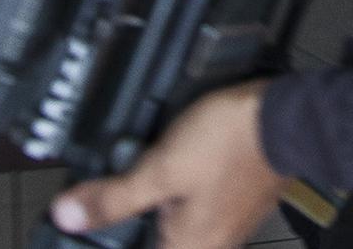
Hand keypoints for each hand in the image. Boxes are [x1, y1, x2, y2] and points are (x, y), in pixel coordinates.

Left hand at [50, 80, 288, 248]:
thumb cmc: (229, 144)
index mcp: (188, 247)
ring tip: (150, 163)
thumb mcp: (160, 168)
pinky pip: (193, 199)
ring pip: (172, 217)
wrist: (284, 117)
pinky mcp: (232, 198)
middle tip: (120, 182)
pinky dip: (177, 182)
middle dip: (132, 210)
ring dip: (155, 192)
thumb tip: (69, 216)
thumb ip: (115, 198)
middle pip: (153, 236)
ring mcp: (224, 221)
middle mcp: (208, 243)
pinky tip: (174, 154)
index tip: (97, 217)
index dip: (110, 236)